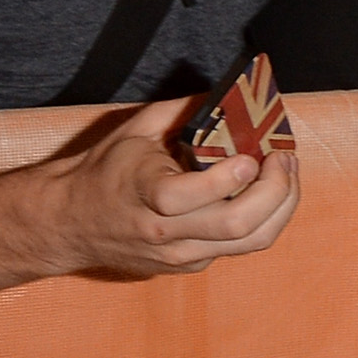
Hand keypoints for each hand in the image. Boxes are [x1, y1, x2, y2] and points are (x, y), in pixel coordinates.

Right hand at [40, 101, 299, 276]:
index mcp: (142, 193)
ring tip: (288, 175)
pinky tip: (268, 193)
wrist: (69, 224)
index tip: (253, 155)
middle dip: (276, 191)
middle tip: (285, 160)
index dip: (230, 177)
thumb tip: (232, 92)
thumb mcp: (136, 130)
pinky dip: (265, 218)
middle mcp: (162, 232)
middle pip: (237, 225)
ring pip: (250, 242)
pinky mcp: (191, 265)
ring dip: (282, 207)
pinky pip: (241, 247)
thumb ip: (184, 110)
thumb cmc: (106, 171)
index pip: (188, 196)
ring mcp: (179, 255)